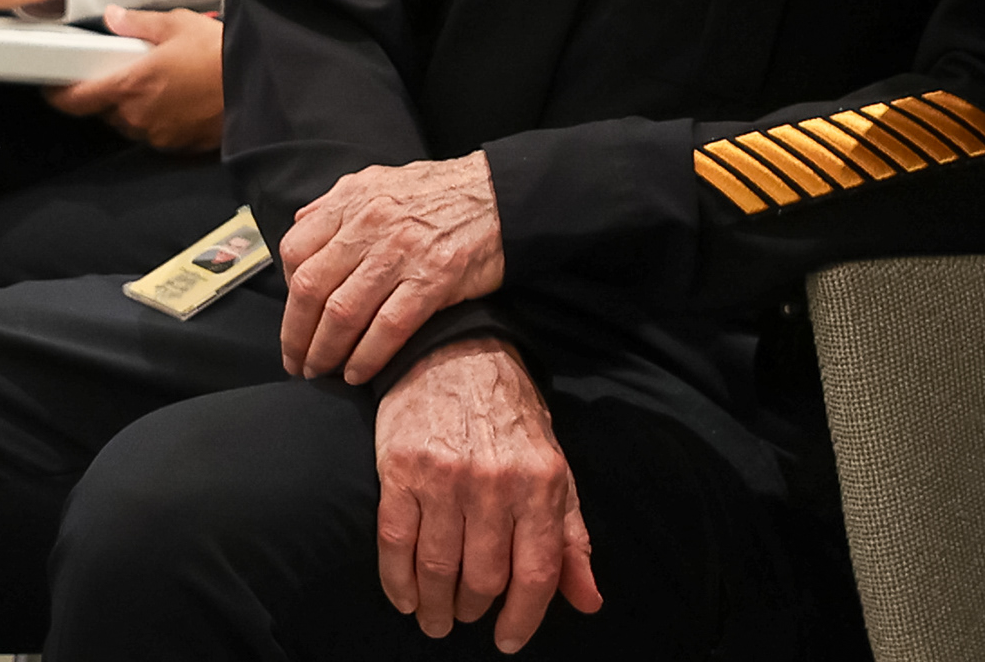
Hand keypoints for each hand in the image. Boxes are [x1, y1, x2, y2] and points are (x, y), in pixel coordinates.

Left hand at [45, 6, 228, 149]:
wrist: (261, 86)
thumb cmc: (219, 54)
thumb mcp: (178, 25)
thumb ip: (138, 24)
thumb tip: (112, 17)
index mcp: (131, 85)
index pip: (77, 99)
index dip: (59, 94)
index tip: (54, 85)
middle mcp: (138, 116)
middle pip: (104, 111)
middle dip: (108, 93)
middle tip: (125, 71)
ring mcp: (158, 135)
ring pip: (129, 124)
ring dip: (133, 108)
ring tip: (157, 84)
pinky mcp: (178, 147)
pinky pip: (155, 134)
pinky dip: (157, 119)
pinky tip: (177, 100)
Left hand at [280, 153, 505, 384]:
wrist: (503, 194)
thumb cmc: (441, 192)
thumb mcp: (380, 181)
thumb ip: (337, 203)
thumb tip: (302, 223)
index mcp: (353, 201)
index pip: (294, 250)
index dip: (285, 291)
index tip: (294, 316)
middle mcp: (371, 224)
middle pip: (310, 289)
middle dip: (296, 335)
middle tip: (296, 362)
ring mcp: (402, 252)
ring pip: (343, 313)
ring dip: (325, 352)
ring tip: (321, 371)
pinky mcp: (435, 278)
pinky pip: (388, 327)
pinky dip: (367, 356)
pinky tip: (357, 373)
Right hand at [372, 338, 600, 648]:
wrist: (456, 352)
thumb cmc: (511, 417)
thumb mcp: (555, 469)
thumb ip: (571, 539)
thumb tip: (588, 602)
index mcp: (541, 483)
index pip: (536, 573)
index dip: (522, 618)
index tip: (507, 641)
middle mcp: (495, 483)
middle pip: (482, 578)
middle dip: (474, 610)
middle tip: (467, 616)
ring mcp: (445, 478)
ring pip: (437, 570)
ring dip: (436, 607)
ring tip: (437, 618)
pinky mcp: (401, 471)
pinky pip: (395, 545)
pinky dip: (399, 585)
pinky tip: (406, 600)